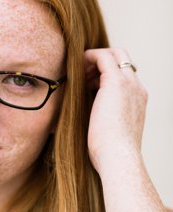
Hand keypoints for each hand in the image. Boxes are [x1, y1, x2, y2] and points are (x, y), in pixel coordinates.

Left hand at [84, 48, 146, 173]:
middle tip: (81, 73)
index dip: (104, 73)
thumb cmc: (108, 152)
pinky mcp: (116, 83)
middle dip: (101, 61)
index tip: (86, 82)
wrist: (118, 157)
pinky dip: (88, 57)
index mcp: (137, 100)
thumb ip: (102, 118)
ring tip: (76, 72)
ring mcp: (129, 84)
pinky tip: (75, 66)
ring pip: (116, 54)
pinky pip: (103, 57)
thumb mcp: (107, 131)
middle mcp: (137, 89)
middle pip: (123, 59)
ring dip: (94, 59)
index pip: (125, 75)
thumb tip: (82, 118)